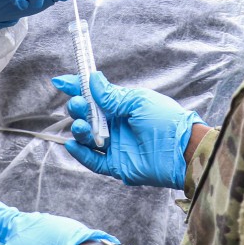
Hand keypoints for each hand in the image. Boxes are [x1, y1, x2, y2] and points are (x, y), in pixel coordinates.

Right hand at [51, 71, 203, 189]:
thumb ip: (112, 95)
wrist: (182, 149)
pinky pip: (93, 160)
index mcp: (121, 106)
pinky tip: (72, 144)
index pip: (94, 96)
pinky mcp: (116, 165)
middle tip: (79, 105)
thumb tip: (92, 79)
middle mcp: (115, 125)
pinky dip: (81, 154)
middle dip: (77, 108)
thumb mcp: (137, 101)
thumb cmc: (166, 120)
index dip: (77, 87)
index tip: (61, 82)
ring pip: (86, 137)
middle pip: (86, 116)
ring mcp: (115, 145)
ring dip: (79, 129)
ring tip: (82, 126)